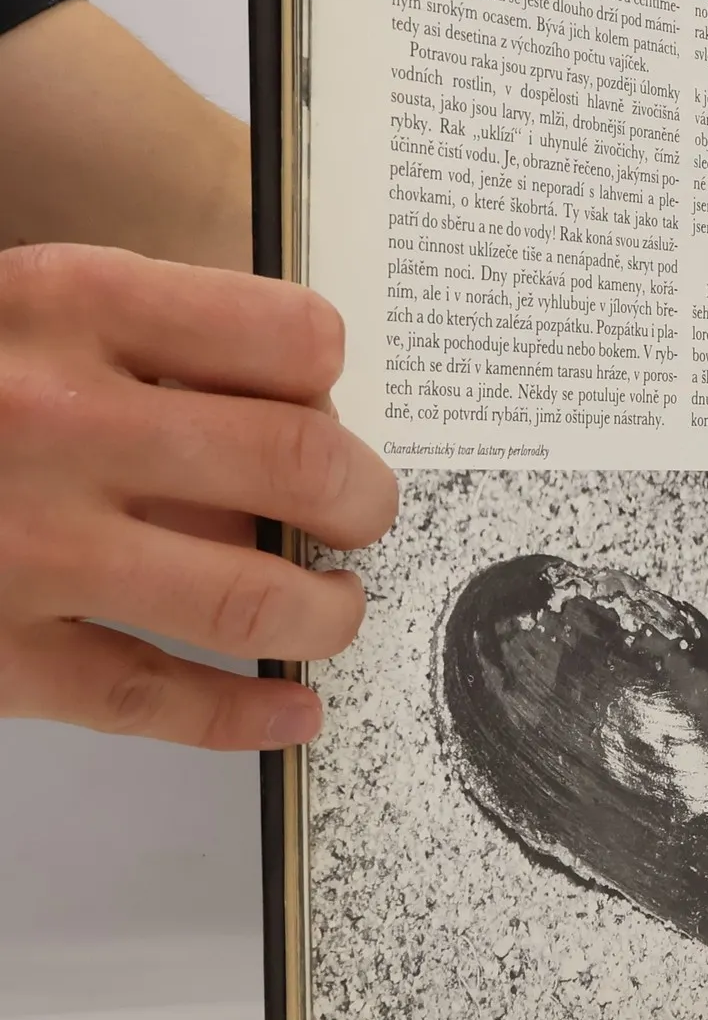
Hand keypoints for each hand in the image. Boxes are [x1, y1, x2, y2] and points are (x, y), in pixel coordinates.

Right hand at [0, 245, 397, 748]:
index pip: (290, 336)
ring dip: (326, 611)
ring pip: (251, 596)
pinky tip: (292, 711)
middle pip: (300, 462)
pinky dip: (245, 716)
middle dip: (361, 500)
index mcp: (65, 303)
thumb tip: (291, 405)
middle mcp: (55, 418)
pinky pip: (155, 699)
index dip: (329, 380)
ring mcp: (23, 546)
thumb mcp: (15, 310)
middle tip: (362, 514)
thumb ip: (135, 343)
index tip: (325, 404)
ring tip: (334, 609)